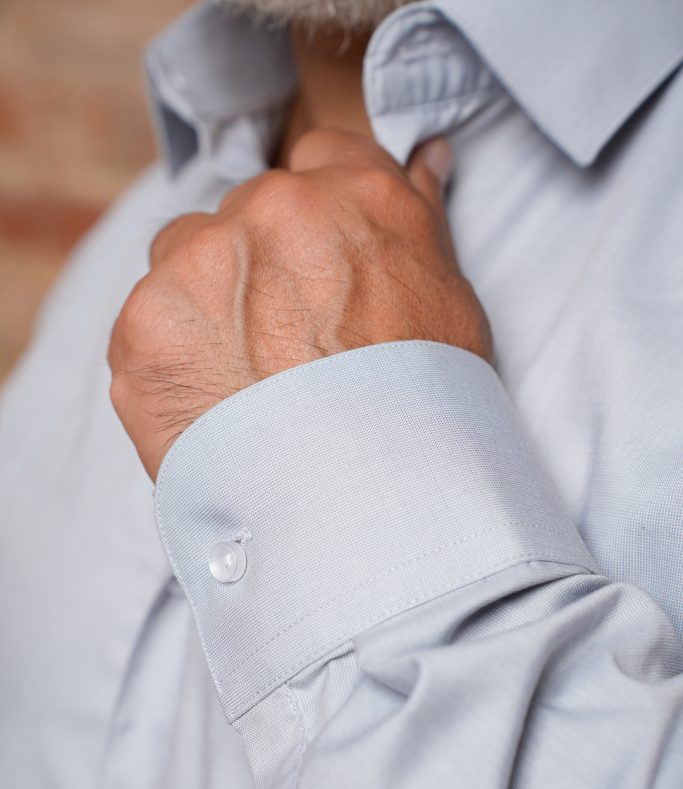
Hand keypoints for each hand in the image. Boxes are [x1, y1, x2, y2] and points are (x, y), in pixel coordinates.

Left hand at [108, 128, 491, 479]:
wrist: (364, 505)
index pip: (321, 161)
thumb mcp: (448, 303)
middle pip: (244, 213)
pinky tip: (212, 410)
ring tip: (242, 382)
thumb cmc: (422, 409)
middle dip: (259, 265)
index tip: (320, 266)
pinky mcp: (143, 330)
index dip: (320, 220)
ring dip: (201, 302)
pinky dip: (169, 364)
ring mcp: (199, 267)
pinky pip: (146, 329)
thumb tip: (427, 159)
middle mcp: (271, 212)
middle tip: (285, 346)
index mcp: (353, 196)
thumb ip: (420, 220)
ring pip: (181, 260)